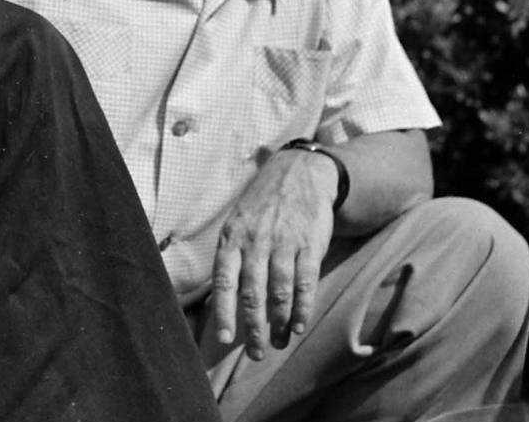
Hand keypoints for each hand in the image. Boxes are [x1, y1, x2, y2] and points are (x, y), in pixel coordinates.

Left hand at [212, 147, 337, 360]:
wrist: (298, 173)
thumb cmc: (262, 207)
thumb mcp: (237, 224)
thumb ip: (230, 260)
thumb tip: (219, 301)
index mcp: (232, 238)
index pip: (224, 280)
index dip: (224, 312)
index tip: (225, 340)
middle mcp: (256, 241)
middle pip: (252, 293)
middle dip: (253, 328)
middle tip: (256, 354)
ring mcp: (284, 242)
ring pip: (279, 291)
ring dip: (279, 323)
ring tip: (279, 344)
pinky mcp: (310, 244)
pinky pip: (305, 282)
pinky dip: (302, 307)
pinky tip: (300, 326)